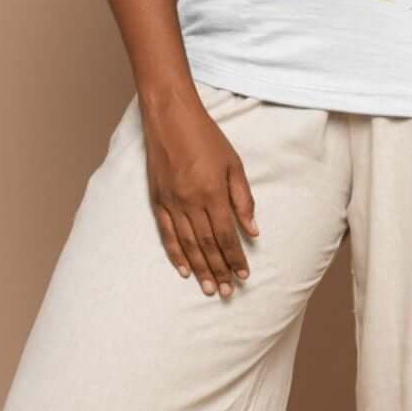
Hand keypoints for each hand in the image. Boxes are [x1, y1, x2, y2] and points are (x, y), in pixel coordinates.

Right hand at [141, 91, 257, 297]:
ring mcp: (172, 203)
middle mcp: (191, 203)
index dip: (236, 258)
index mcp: (212, 194)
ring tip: (209, 289)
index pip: (227, 236)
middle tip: (228, 292)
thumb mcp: (234, 165)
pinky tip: (183, 270)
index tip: (244, 276)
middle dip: (219, 271)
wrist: (170, 118)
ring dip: (200, 269)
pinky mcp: (158, 200)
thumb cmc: (207, 138)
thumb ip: (243, 199)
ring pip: (187, 245)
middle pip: (207, 245)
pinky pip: (167, 234)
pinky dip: (175, 254)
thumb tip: (253, 231)